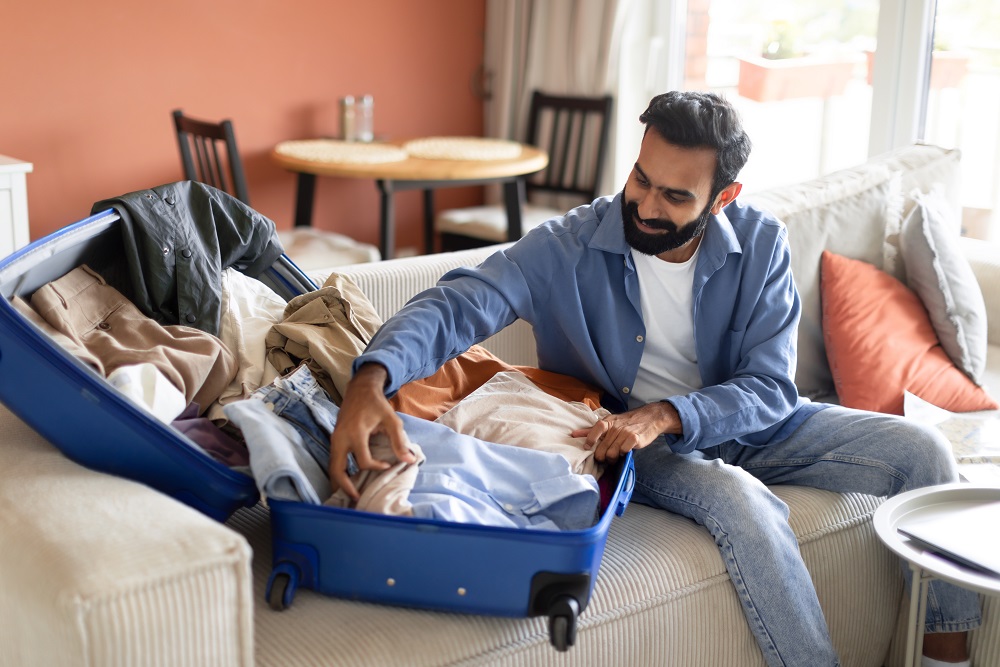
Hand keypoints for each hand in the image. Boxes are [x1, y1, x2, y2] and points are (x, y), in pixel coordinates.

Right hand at [329, 363, 414, 499]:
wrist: (359, 390)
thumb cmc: (376, 404)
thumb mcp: (391, 420)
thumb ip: (399, 441)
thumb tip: (409, 460)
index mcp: (355, 433)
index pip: (363, 461)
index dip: (376, 467)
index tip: (387, 465)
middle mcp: (340, 438)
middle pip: (337, 470)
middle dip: (345, 487)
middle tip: (357, 499)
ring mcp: (335, 439)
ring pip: (332, 467)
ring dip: (340, 482)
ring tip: (350, 495)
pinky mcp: (334, 440)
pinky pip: (334, 461)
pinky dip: (339, 473)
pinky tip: (347, 482)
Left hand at [570, 401, 681, 461]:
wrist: (649, 418)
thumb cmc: (626, 422)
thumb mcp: (609, 422)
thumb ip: (592, 430)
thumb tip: (574, 434)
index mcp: (608, 422)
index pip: (596, 428)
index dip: (590, 439)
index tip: (587, 448)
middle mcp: (616, 427)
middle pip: (602, 449)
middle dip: (602, 457)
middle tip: (606, 457)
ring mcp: (625, 432)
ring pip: (612, 453)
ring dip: (613, 457)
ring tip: (617, 454)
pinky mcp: (635, 438)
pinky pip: (624, 451)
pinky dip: (624, 454)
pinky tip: (626, 451)